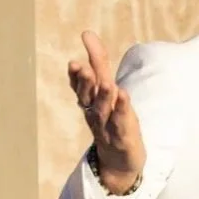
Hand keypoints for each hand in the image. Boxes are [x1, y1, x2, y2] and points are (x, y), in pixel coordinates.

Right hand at [68, 30, 145, 193]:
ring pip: (103, 111)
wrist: (118, 163)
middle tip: (80, 68)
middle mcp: (96, 113)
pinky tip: (124, 98)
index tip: (73, 61)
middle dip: (85, 83)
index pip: (83, 84)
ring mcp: (108, 127)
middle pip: (89, 97)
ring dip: (104, 97)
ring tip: (107, 83)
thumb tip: (88, 34)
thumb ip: (98, 65)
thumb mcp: (106, 92)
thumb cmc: (111, 122)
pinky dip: (122, 111)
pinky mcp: (123, 138)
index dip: (77, 73)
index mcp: (90, 102)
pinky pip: (121, 124)